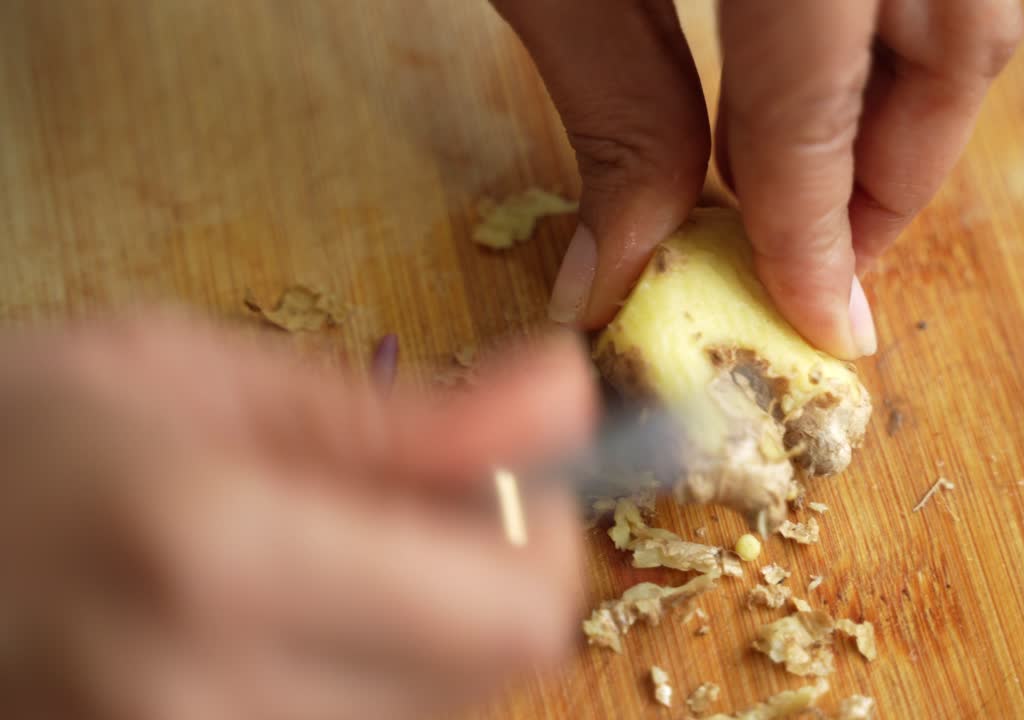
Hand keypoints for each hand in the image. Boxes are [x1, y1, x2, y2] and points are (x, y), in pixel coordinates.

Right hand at [0, 313, 596, 719]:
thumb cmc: (12, 439)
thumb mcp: (194, 378)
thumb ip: (399, 410)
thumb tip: (566, 395)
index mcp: (211, 551)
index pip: (510, 612)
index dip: (540, 536)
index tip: (505, 480)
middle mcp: (196, 697)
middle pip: (483, 681)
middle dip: (485, 588)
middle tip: (411, 519)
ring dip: (420, 646)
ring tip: (321, 573)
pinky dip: (357, 690)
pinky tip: (288, 635)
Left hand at [492, 0, 1021, 358]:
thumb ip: (614, 107)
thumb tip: (612, 277)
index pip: (822, 112)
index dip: (817, 235)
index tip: (825, 325)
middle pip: (957, 49)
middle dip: (896, 173)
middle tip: (831, 260)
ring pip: (962, 7)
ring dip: (899, 107)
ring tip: (817, 181)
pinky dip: (885, 38)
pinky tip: (817, 76)